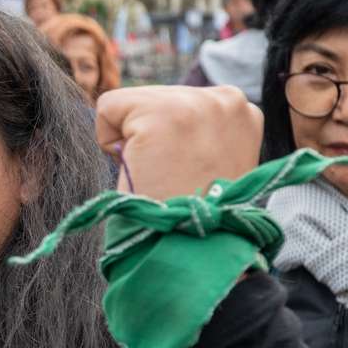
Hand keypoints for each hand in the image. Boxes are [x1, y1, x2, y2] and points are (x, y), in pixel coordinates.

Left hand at [97, 86, 262, 200]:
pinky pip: (107, 108)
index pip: (177, 102)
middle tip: (171, 177)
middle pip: (153, 97)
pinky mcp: (162, 113)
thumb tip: (153, 117)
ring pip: (129, 102)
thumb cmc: (192, 214)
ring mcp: (196, 102)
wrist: (192, 249)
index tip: (186, 171)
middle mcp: (226, 98)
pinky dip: (108, 142)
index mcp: (241, 108)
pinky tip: (140, 167)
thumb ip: (196, 129)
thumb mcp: (211, 158)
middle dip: (149, 137)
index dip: (167, 140)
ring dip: (132, 142)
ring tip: (160, 173)